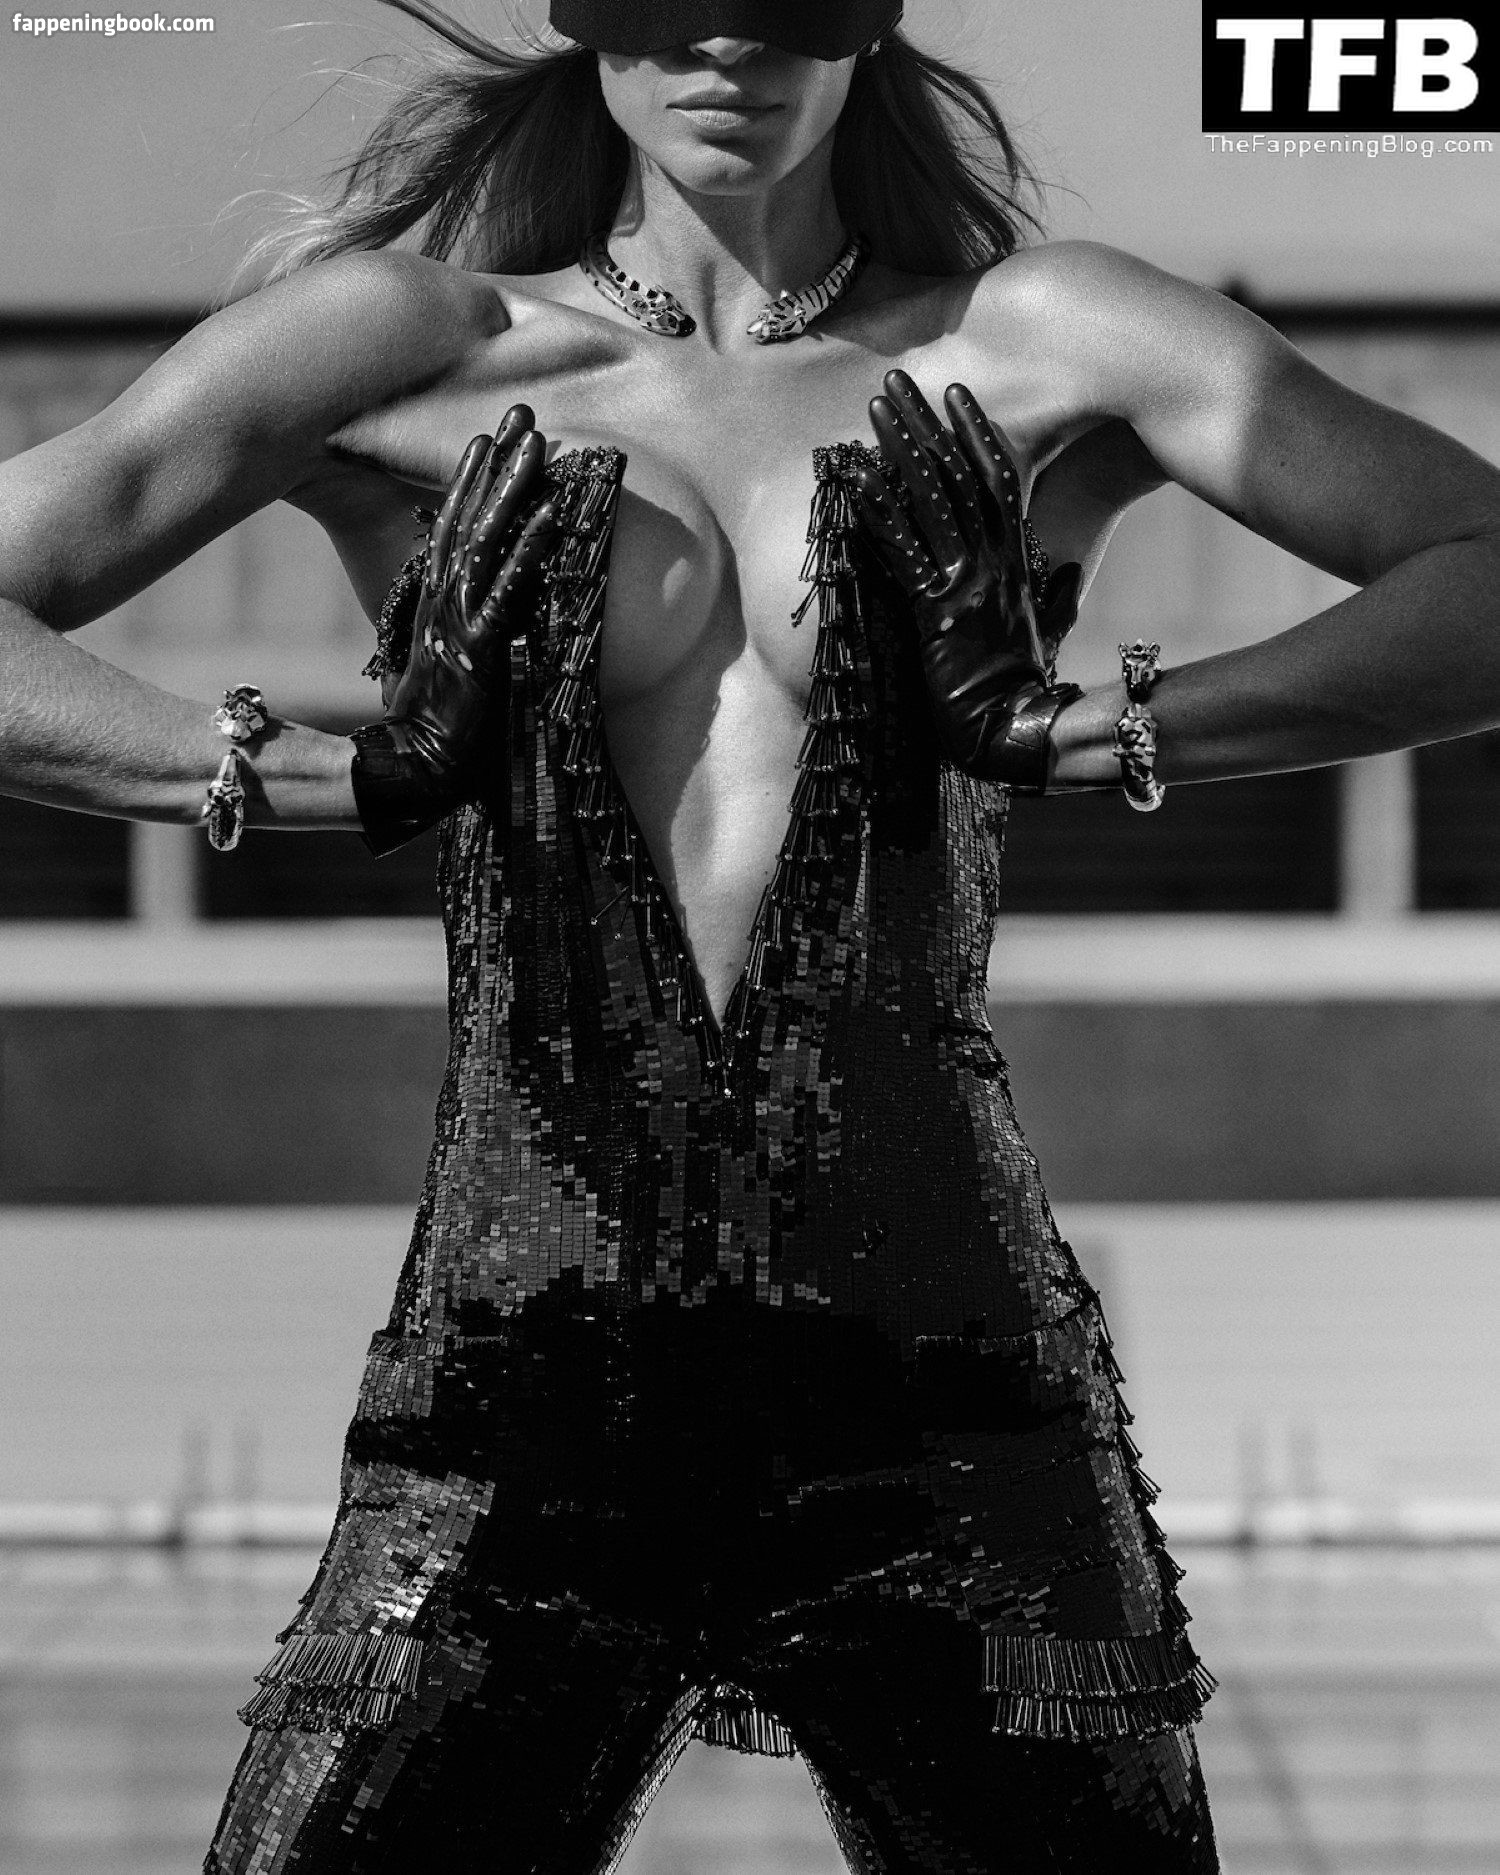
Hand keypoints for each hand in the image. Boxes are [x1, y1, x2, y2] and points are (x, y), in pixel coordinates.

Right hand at [350, 405, 557, 855]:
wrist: (414, 778)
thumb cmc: (432, 738)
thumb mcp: (440, 679)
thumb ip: (450, 647)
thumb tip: (464, 636)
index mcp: (433, 609)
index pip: (450, 531)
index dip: (469, 483)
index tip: (487, 439)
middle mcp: (441, 605)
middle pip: (466, 518)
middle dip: (494, 463)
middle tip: (521, 411)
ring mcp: (458, 623)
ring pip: (485, 541)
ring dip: (511, 488)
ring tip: (536, 440)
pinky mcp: (479, 649)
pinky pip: (507, 590)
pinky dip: (527, 550)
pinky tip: (549, 514)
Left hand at [853, 369, 1083, 790]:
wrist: (1013, 729)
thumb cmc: (1024, 683)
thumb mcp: (1047, 627)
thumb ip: (1054, 593)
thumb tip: (1066, 574)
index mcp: (1015, 559)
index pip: (998, 479)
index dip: (975, 432)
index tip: (954, 394)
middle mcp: (991, 561)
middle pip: (956, 475)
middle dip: (924, 423)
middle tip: (896, 380)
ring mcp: (963, 583)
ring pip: (931, 501)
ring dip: (900, 450)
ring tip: (874, 408)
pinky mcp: (935, 613)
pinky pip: (904, 553)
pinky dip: (880, 515)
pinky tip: (857, 482)